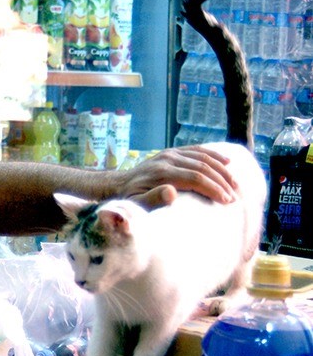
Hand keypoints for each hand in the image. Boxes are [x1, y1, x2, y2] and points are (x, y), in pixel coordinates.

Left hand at [120, 145, 235, 209]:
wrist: (119, 184)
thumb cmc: (131, 200)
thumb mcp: (137, 205)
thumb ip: (153, 200)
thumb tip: (171, 193)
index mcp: (161, 173)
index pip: (195, 178)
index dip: (213, 189)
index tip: (227, 201)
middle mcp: (167, 159)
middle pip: (203, 167)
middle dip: (222, 182)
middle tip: (236, 197)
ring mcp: (170, 153)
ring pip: (203, 157)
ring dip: (222, 170)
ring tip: (236, 185)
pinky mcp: (172, 151)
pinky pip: (197, 150)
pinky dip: (214, 155)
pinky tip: (228, 162)